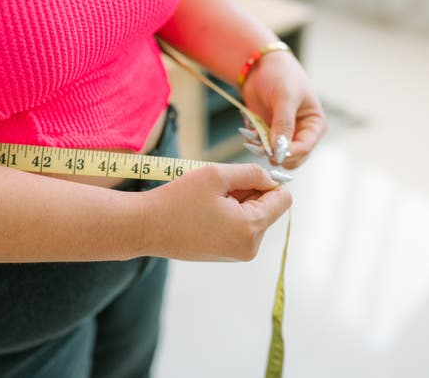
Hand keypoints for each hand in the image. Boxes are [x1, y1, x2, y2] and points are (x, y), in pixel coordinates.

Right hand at [140, 163, 291, 261]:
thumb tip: (272, 179)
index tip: (243, 178)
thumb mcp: (217, 175)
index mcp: (251, 228)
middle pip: (269, 208)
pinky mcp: (226, 255)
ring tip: (208, 202)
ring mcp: (238, 254)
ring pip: (254, 217)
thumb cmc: (178, 199)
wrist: (145, 227)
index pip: (283, 199)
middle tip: (217, 191)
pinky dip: (229, 215)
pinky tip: (205, 213)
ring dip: (238, 203)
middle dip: (249, 193)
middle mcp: (250, 247)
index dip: (268, 182)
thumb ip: (252, 172)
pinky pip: (240, 228)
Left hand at [241, 51, 326, 168]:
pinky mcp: (270, 134)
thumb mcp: (284, 97)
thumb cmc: (280, 76)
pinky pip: (263, 148)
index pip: (305, 148)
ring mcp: (285, 135)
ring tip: (254, 136)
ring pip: (276, 156)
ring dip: (263, 149)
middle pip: (293, 158)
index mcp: (315, 125)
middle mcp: (302, 133)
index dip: (290, 153)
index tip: (273, 154)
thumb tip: (280, 149)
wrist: (261, 66)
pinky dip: (256, 144)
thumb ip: (283, 124)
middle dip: (276, 155)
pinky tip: (250, 132)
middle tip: (261, 147)